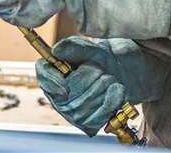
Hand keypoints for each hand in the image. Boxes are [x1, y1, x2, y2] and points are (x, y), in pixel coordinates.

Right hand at [36, 36, 170, 135]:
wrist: (127, 74)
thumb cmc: (104, 59)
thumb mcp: (91, 48)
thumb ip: (73, 47)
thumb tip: (56, 52)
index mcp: (53, 71)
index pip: (43, 76)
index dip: (52, 83)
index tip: (65, 86)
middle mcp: (58, 94)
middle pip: (68, 92)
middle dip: (89, 78)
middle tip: (100, 69)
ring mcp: (72, 111)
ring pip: (83, 105)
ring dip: (102, 88)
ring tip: (110, 78)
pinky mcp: (88, 123)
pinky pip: (96, 117)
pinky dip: (111, 102)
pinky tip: (117, 91)